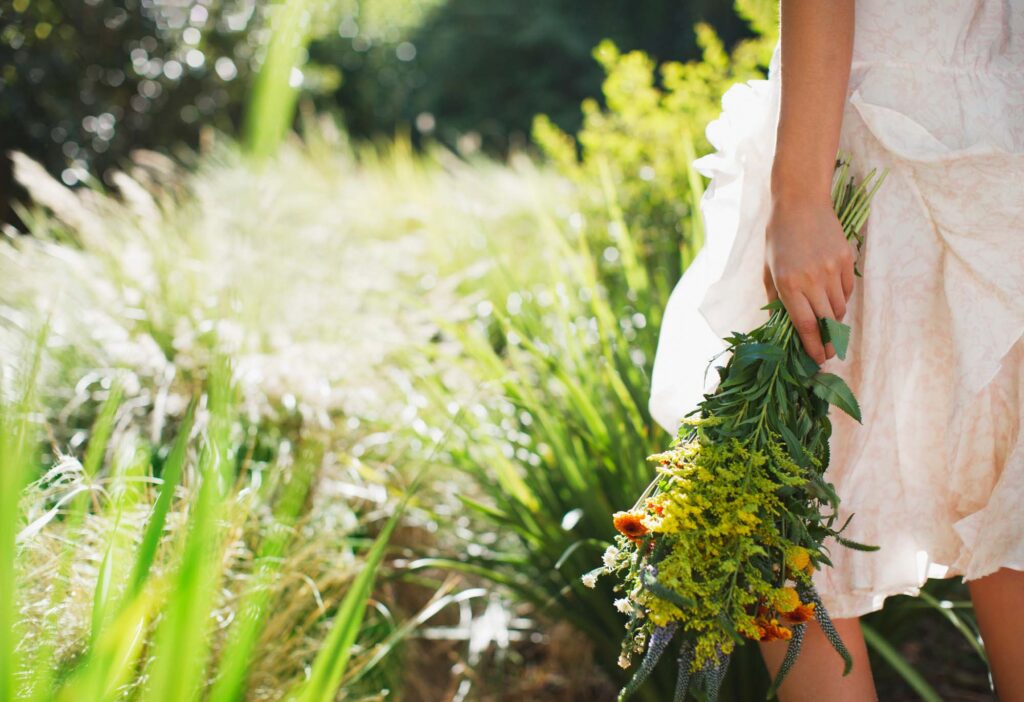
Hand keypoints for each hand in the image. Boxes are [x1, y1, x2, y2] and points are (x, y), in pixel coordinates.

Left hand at [762, 194, 854, 364]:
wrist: (801, 202)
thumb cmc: (779, 237)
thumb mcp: (768, 268)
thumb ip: (776, 298)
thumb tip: (781, 325)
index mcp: (788, 284)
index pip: (804, 324)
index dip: (813, 346)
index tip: (818, 361)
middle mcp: (812, 279)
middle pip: (826, 321)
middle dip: (828, 342)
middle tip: (828, 353)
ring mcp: (832, 269)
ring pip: (840, 308)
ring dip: (835, 321)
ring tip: (828, 325)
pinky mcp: (847, 260)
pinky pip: (848, 291)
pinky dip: (841, 299)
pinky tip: (832, 297)